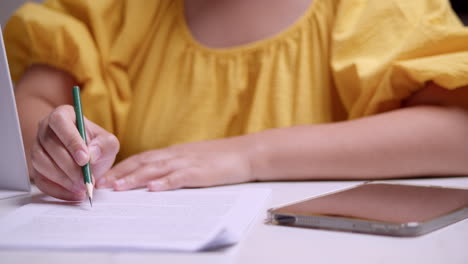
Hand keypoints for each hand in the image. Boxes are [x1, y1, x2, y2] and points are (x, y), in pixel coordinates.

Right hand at [31, 105, 119, 199]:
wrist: (90, 160)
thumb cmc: (97, 146)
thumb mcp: (108, 143)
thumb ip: (104, 145)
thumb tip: (92, 154)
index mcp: (63, 115)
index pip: (60, 122)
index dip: (71, 141)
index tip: (84, 159)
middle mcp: (45, 129)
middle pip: (50, 145)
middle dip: (69, 166)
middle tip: (86, 179)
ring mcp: (38, 148)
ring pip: (41, 163)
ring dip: (63, 179)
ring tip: (82, 187)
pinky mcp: (36, 168)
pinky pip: (41, 181)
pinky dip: (58, 190)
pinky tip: (75, 195)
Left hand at [96, 137, 254, 190]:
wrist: (245, 152)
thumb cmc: (218, 157)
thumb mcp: (191, 158)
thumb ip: (173, 165)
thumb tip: (153, 178)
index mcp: (172, 152)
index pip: (140, 158)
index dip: (120, 168)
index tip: (103, 177)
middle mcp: (175, 155)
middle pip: (142, 163)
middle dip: (120, 174)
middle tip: (100, 184)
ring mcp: (187, 162)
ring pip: (156, 169)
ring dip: (135, 178)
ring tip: (118, 188)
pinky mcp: (200, 172)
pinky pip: (180, 177)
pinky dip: (165, 183)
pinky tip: (153, 189)